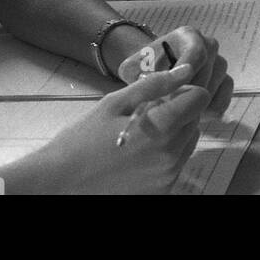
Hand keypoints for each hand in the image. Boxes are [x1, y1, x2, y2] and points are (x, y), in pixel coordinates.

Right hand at [28, 65, 207, 193]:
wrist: (59, 182)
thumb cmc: (81, 140)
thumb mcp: (114, 103)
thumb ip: (154, 85)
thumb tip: (186, 70)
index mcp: (161, 129)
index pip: (200, 98)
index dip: (185, 89)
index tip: (163, 93)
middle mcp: (171, 155)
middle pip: (195, 119)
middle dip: (178, 110)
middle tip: (146, 112)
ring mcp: (168, 176)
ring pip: (188, 141)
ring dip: (174, 132)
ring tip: (140, 133)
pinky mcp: (162, 189)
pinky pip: (177, 162)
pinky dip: (166, 153)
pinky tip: (138, 153)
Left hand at [118, 26, 232, 114]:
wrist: (151, 73)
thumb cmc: (142, 68)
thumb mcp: (134, 68)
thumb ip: (141, 74)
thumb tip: (155, 88)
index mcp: (188, 35)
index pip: (197, 52)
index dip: (188, 73)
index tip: (173, 90)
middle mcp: (208, 45)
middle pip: (211, 68)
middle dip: (193, 90)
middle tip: (175, 107)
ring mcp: (218, 64)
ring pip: (218, 83)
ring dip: (201, 100)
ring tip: (180, 111)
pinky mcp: (224, 82)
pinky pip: (225, 96)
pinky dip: (212, 108)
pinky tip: (195, 115)